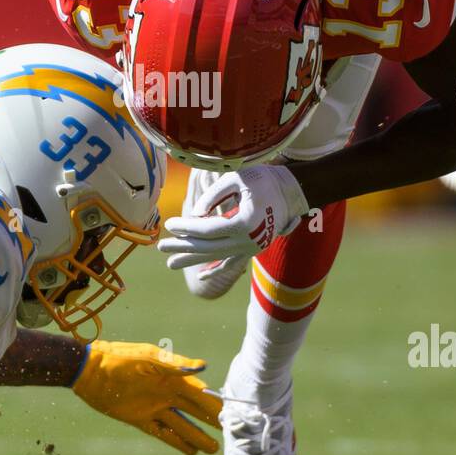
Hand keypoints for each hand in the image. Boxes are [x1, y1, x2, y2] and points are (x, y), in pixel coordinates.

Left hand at [73, 341, 220, 454]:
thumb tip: (204, 366)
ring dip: (197, 436)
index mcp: (172, 377)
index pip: (201, 394)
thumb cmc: (120, 358)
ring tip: (213, 449)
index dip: (216, 404)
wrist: (89, 370)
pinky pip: (162, 432)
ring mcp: (153, 407)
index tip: (233, 415)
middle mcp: (166, 393)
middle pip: (195, 411)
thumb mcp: (149, 359)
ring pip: (181, 425)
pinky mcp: (139, 419)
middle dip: (212, 422)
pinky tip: (190, 450)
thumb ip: (176, 365)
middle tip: (231, 435)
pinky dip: (176, 441)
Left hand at [158, 165, 307, 268]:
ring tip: (170, 263)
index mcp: (243, 223)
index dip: (186, 227)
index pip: (206, 229)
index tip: (168, 223)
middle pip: (207, 247)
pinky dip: (217, 269)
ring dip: (192, 259)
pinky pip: (233, 263)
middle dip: (182, 247)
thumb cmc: (266, 179)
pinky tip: (202, 276)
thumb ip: (214, 195)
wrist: (295, 191)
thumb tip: (195, 214)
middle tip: (160, 246)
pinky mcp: (254, 249)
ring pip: (216, 257)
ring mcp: (251, 248)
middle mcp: (247, 241)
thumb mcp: (238, 178)